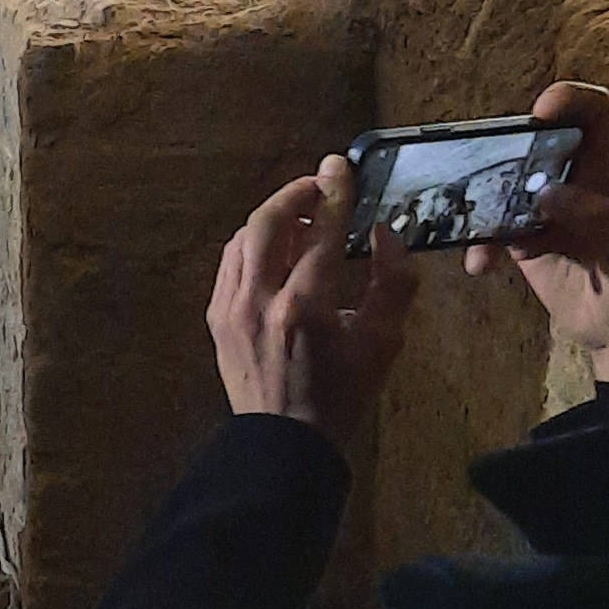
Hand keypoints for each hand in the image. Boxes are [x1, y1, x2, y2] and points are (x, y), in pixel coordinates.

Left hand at [208, 156, 413, 451]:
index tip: (339, 166)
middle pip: (267, 222)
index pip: (320, 232)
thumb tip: (387, 233)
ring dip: (272, 218)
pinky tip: (275, 249)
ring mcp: (230, 308)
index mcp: (304, 307)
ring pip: (243, 239)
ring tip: (300, 217)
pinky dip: (253, 245)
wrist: (285, 442)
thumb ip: (392, 284)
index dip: (333, 193)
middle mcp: (259, 300)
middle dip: (293, 194)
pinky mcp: (215, 317)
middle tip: (318, 187)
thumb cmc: (342, 394)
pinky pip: (230, 264)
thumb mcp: (382, 344)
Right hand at [467, 81, 608, 378]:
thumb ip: (600, 220)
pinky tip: (481, 264)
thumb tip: (550, 195)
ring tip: (474, 223)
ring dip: (479, 201)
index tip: (543, 112)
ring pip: (503, 182)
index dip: (570, 102)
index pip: (595, 114)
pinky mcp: (521, 237)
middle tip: (482, 166)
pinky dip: (477, 244)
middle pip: (537, 141)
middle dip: (503, 148)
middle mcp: (578, 178)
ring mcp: (547, 207)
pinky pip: (489, 229)